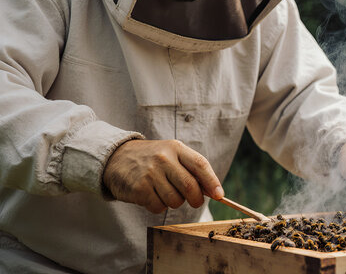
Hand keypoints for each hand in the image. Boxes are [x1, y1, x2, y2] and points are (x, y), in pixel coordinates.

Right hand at [103, 139, 223, 212]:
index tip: (220, 195)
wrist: (116, 158)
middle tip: (195, 201)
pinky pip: (159, 207)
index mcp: (175, 148)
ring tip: (165, 192)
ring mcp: (150, 174)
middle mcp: (163, 159)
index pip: (200, 164)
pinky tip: (151, 195)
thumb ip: (191, 169)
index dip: (212, 182)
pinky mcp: (139, 189)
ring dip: (175, 203)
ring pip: (175, 200)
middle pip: (190, 186)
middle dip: (197, 199)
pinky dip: (159, 207)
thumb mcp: (172, 154)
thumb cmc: (152, 159)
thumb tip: (214, 191)